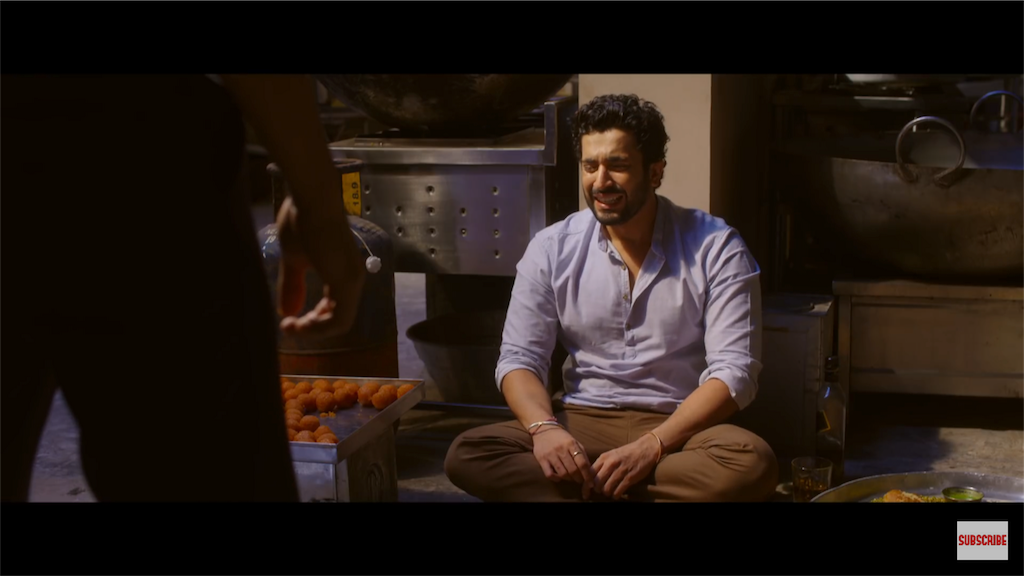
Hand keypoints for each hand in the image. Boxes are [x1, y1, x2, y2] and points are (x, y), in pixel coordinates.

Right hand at [275, 196, 365, 336]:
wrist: (311, 200)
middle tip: (288, 327)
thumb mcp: (294, 260)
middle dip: (311, 328)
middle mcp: (352, 279)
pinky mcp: (347, 282)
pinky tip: (300, 323)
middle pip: (337, 319)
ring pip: (340, 323)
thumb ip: (293, 285)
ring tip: (291, 326)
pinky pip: (339, 320)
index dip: (311, 321)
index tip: (287, 321)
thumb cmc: (302, 222)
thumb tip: (287, 312)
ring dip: (314, 331)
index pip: (334, 309)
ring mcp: (352, 281)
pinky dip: (319, 328)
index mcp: (342, 273)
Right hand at [531, 427, 595, 498]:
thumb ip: (582, 454)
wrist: (544, 429)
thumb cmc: (562, 438)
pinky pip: (549, 474)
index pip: (582, 463)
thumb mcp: (575, 442)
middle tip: (580, 480)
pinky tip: (559, 477)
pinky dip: (556, 479)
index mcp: (571, 444)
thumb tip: (589, 470)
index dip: (587, 475)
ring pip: (562, 473)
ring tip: (570, 478)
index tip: (590, 482)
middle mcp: (561, 449)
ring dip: (569, 479)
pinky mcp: (541, 459)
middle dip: (578, 478)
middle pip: (573, 470)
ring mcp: (550, 455)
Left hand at [591, 433, 660, 499]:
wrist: (645, 448)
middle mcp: (611, 463)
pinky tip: (617, 494)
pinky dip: (616, 495)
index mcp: (604, 457)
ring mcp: (620, 470)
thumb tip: (591, 479)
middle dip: (598, 490)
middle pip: (597, 483)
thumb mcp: (611, 455)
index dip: (586, 486)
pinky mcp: (630, 477)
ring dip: (607, 493)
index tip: (586, 493)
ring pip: (607, 488)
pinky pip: (618, 491)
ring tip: (610, 492)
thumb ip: (602, 465)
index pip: (590, 473)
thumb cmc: (627, 453)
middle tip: (601, 491)